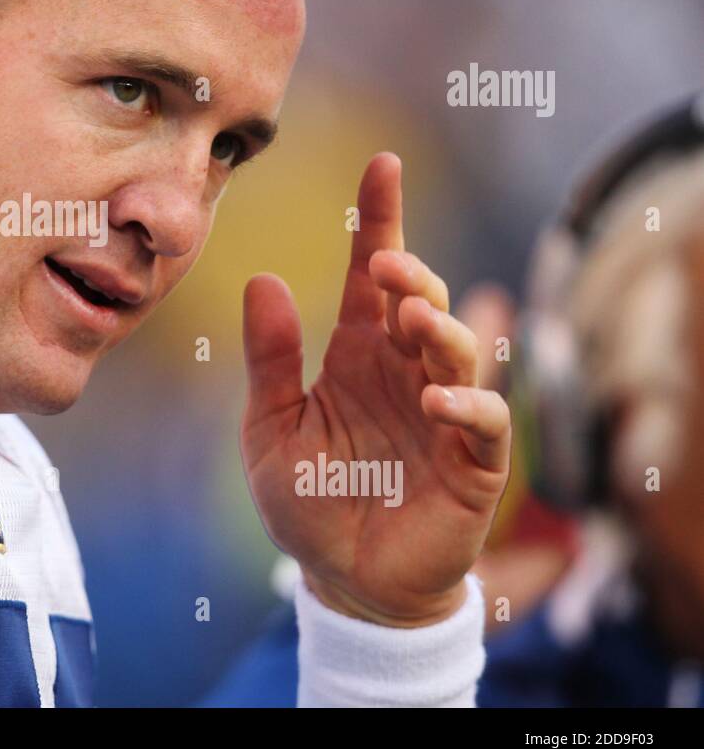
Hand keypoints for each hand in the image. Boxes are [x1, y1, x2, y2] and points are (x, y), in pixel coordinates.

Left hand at [240, 152, 510, 625]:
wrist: (343, 582)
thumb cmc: (308, 502)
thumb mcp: (271, 429)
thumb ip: (269, 361)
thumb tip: (262, 280)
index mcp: (357, 354)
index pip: (372, 275)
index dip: (379, 221)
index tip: (382, 165)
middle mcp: (403, 371)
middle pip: (419, 300)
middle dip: (410, 274)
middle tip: (385, 266)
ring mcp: (442, 412)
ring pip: (458, 347)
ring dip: (439, 325)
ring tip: (411, 317)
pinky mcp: (472, 464)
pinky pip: (485, 422)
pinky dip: (468, 403)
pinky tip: (437, 398)